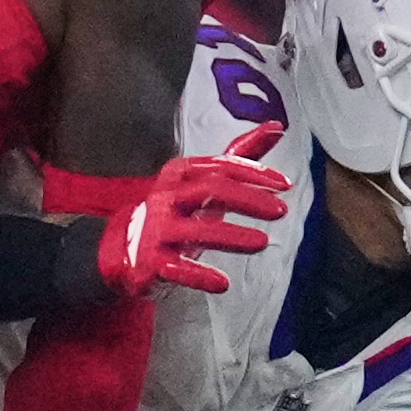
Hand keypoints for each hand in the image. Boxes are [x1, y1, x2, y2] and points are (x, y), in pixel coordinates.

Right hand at [95, 123, 290, 296]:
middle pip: (211, 190)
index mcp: (181, 172)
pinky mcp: (152, 261)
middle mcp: (167, 196)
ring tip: (262, 243)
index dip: (255, 173)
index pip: (221, 166)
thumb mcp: (206, 180)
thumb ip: (240, 156)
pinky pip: (178, 269)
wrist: (126, 245)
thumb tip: (277, 127)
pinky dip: (200, 277)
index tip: (285, 184)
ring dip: (232, 236)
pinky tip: (222, 283)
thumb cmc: (178, 209)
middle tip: (281, 210)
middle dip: (248, 199)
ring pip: (196, 230)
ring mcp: (157, 229)